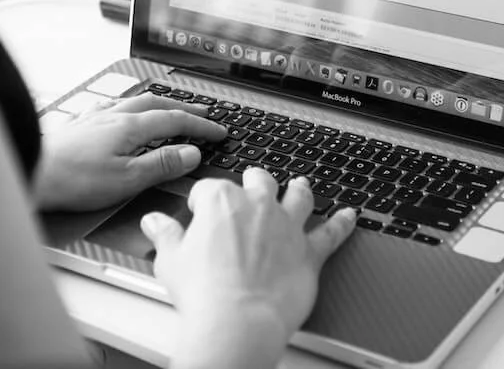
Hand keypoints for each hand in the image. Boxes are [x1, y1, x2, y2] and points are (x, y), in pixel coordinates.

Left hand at [33, 93, 226, 211]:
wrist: (29, 170)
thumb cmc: (72, 180)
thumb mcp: (126, 179)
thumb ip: (161, 165)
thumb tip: (191, 153)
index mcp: (130, 126)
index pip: (175, 120)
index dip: (200, 125)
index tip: (218, 131)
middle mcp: (114, 115)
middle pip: (156, 104)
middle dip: (183, 108)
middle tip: (202, 113)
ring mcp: (95, 117)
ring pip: (133, 101)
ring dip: (157, 103)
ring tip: (169, 107)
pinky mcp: (79, 124)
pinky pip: (111, 106)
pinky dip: (128, 106)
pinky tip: (121, 111)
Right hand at [141, 167, 356, 368]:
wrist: (237, 322)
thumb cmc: (203, 294)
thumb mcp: (170, 260)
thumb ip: (165, 235)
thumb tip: (154, 222)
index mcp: (221, 200)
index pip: (210, 188)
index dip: (202, 202)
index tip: (199, 214)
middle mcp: (257, 205)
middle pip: (258, 181)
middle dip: (253, 183)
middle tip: (250, 187)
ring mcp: (286, 226)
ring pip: (297, 196)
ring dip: (299, 189)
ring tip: (302, 184)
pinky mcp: (308, 251)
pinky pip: (331, 233)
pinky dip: (342, 224)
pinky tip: (350, 216)